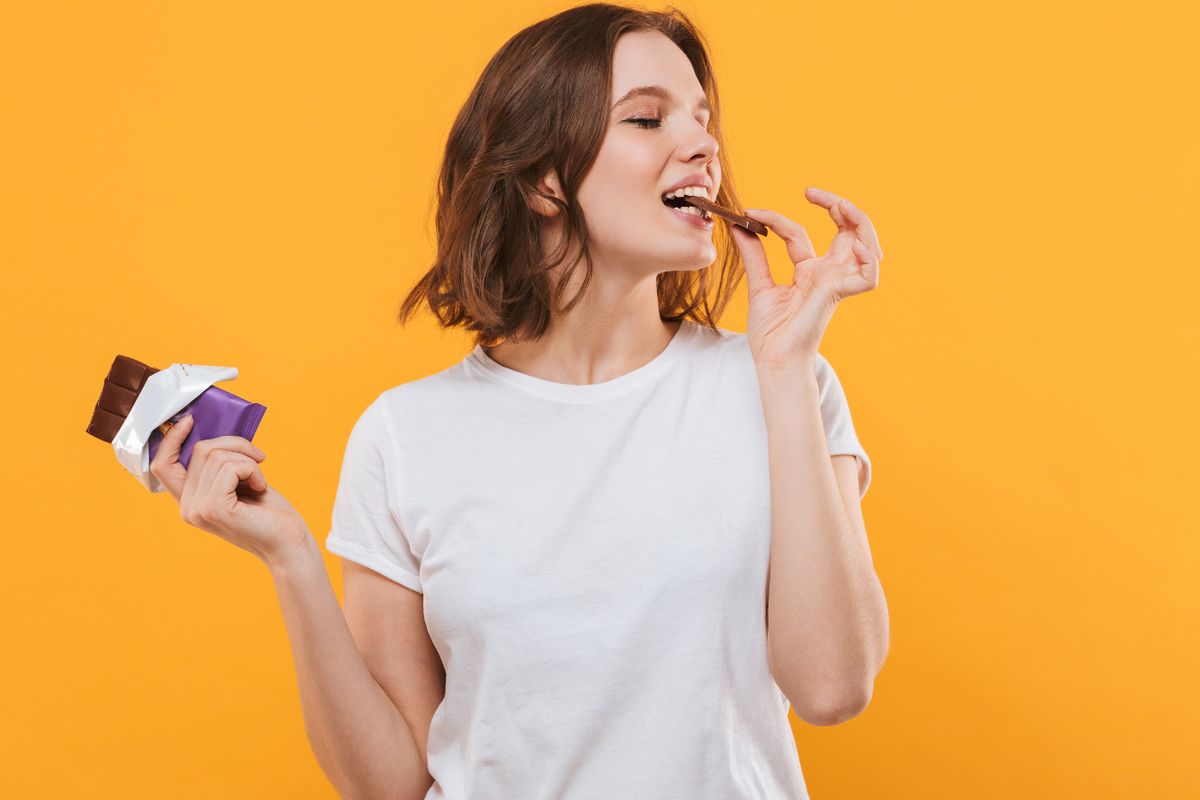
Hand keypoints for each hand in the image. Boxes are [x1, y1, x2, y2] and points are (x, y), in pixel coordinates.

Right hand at [149, 415, 309, 565]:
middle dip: (235, 445)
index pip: (162, 465)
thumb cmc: (269, 512)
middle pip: (200, 450)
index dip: (172, 439)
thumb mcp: (238, 482)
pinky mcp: (215, 509)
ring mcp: (198, 509)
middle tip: (258, 459)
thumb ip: (218, 465)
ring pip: (217, 456)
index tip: (190, 421)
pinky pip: (231, 467)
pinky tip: (260, 487)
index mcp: (189, 501)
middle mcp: (187, 507)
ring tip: (259, 481)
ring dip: (247, 461)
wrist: (287, 542)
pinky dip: (252, 470)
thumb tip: (211, 432)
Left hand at [729, 187, 882, 371]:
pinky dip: (868, 258)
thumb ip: (754, 255)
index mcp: (809, 272)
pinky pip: (869, 274)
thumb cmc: (770, 333)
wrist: (772, 359)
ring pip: (867, 244)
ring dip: (860, 221)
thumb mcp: (760, 285)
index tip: (750, 212)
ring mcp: (836, 282)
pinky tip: (855, 245)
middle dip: (839, 205)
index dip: (776, 220)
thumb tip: (740, 226)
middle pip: (848, 230)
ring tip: (840, 206)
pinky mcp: (839, 294)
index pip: (798, 233)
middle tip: (813, 192)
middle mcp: (827, 274)